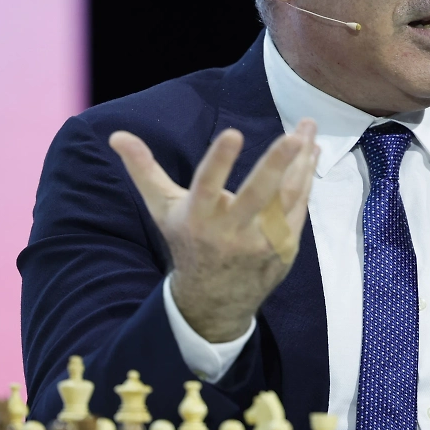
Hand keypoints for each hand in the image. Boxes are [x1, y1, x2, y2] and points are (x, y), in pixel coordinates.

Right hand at [109, 119, 319, 341]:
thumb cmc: (188, 242)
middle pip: (257, 195)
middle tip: (294, 137)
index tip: (233, 133)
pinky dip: (307, 179)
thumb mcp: (163, 210)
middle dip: (276, 164)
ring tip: (308, 128)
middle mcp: (231, 232)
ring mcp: (262, 242)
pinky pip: (300, 207)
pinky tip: (312, 154)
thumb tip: (117, 135)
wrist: (213, 300)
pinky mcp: (284, 247)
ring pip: (287, 198)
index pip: (208, 185)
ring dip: (301, 162)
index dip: (220, 160)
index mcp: (198, 218)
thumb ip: (145, 170)